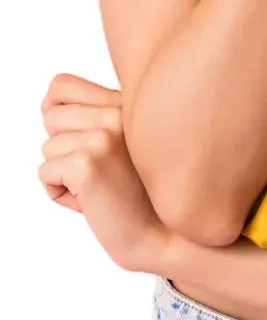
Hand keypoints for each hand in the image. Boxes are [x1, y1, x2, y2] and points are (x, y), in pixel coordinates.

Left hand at [39, 72, 177, 273]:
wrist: (167, 234)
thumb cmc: (147, 196)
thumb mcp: (131, 144)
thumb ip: (101, 117)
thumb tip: (49, 105)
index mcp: (127, 104)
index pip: (61, 85)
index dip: (54, 110)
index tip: (72, 137)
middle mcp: (117, 113)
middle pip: (50, 117)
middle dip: (62, 148)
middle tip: (98, 170)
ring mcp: (102, 136)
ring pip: (47, 148)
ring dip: (64, 174)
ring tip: (99, 187)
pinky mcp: (86, 164)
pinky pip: (45, 174)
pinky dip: (60, 194)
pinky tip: (92, 201)